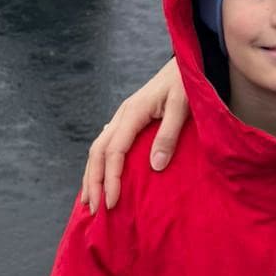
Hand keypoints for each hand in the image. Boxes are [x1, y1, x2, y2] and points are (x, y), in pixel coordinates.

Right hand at [80, 58, 190, 212]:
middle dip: (94, 181)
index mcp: (133, 112)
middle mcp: (121, 115)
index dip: (111, 178)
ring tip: (89, 201)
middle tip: (94, 210)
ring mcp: (122, 117)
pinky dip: (99, 164)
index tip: (112, 202)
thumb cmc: (185, 83)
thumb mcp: (182, 105)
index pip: (114, 150)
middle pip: (98, 152)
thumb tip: (154, 166)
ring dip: (92, 175)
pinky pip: (106, 144)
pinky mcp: (127, 120)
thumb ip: (169, 134)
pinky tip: (99, 178)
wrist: (185, 64)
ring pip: (98, 148)